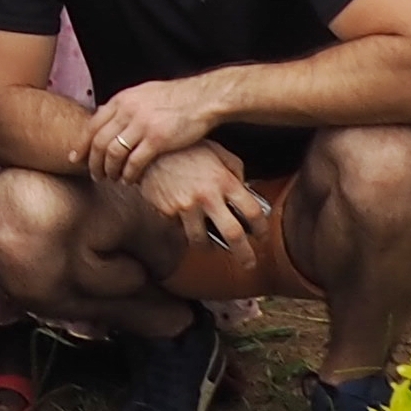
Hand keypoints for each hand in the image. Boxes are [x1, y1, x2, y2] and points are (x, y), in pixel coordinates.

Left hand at [86, 77, 218, 183]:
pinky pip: (135, 163)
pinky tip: (130, 180)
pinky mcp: (157, 140)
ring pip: (113, 154)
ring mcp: (142, 126)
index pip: (92, 125)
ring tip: (111, 179)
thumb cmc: (175, 98)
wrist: (203, 98)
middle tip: (94, 175)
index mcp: (122, 100)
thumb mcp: (142, 94)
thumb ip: (123, 106)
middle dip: (93, 162)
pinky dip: (129, 174)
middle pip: (99, 142)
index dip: (82, 145)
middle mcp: (127, 111)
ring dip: (109, 170)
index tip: (75, 158)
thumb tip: (104, 114)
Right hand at [136, 142, 266, 257]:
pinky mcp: (165, 211)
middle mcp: (207, 196)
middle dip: (244, 254)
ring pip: (201, 241)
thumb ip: (234, 169)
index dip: (262, 228)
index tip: (261, 235)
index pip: (253, 212)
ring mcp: (185, 206)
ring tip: (210, 245)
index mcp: (224, 180)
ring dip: (208, 247)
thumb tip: (245, 188)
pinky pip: (178, 232)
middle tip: (248, 263)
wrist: (149, 147)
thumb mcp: (217, 151)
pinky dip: (183, 233)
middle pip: (233, 235)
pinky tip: (185, 227)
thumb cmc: (185, 148)